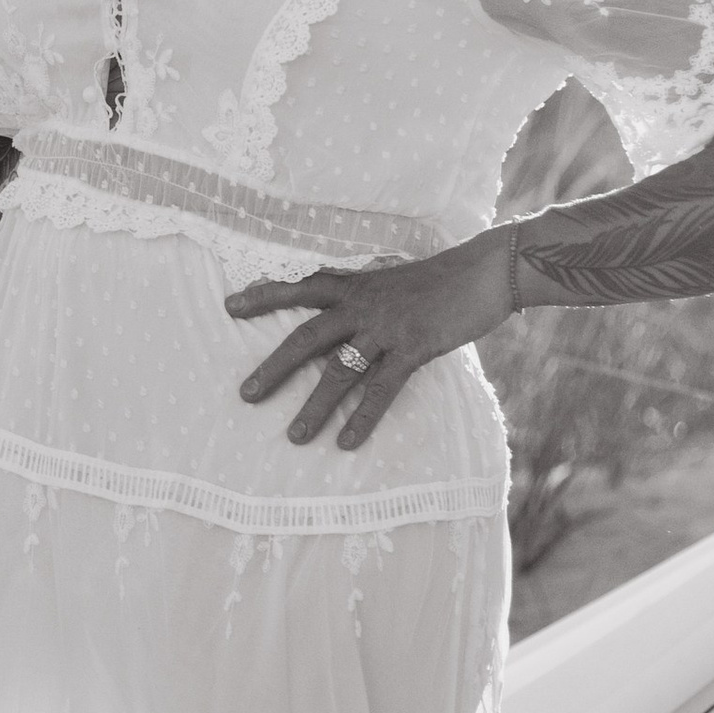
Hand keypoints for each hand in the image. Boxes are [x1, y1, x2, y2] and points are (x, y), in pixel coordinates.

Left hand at [223, 224, 517, 446]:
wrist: (485, 269)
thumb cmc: (439, 278)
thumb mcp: (392, 281)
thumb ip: (365, 299)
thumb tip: (346, 325)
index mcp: (354, 285)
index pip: (299, 286)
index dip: (263, 295)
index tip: (228, 305)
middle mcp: (362, 305)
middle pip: (305, 338)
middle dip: (273, 368)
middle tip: (244, 395)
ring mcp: (387, 327)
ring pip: (339, 371)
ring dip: (314, 407)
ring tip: (293, 436)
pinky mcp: (414, 347)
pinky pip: (382, 389)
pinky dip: (363, 418)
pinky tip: (346, 442)